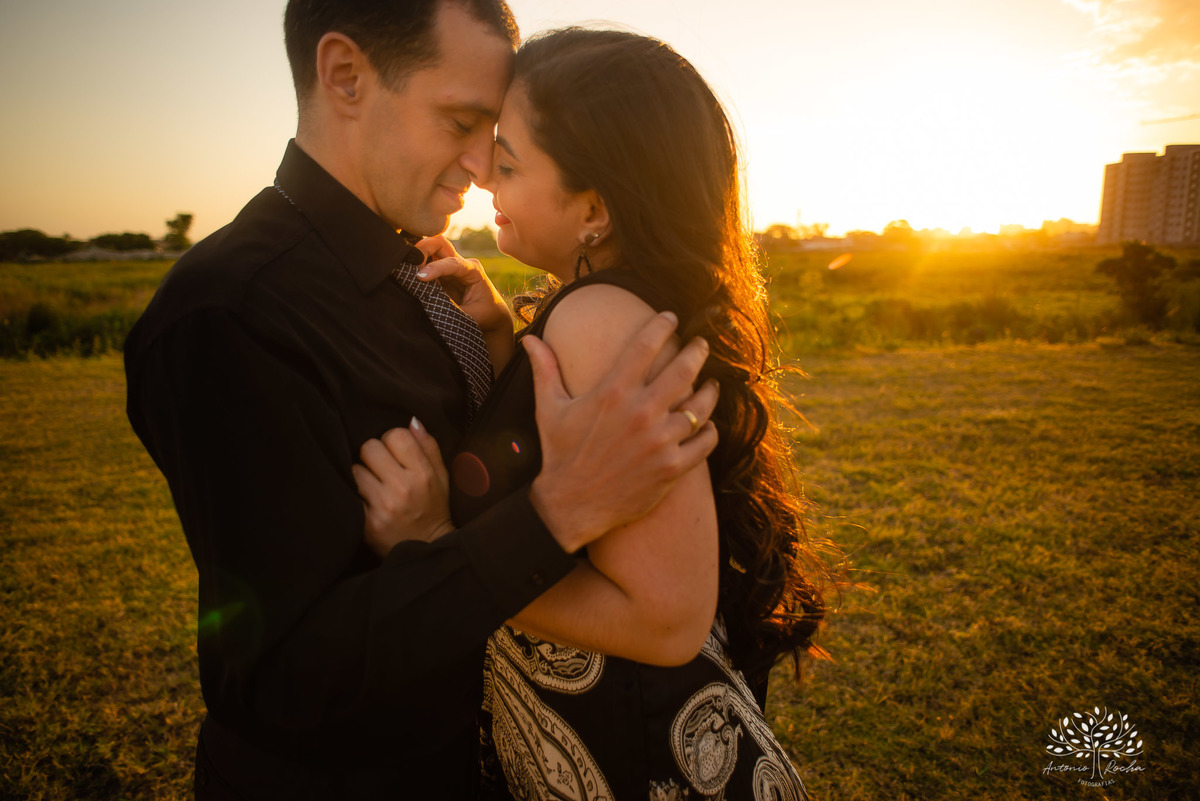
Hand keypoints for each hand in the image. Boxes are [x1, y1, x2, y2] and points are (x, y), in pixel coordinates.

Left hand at [352, 418, 453, 556]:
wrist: (426, 550)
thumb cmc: (433, 508)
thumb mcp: (441, 476)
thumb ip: (428, 446)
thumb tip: (411, 421)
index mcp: (423, 473)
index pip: (395, 435)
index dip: (392, 441)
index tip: (395, 454)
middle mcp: (403, 488)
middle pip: (369, 447)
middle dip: (372, 456)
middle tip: (379, 469)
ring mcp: (383, 506)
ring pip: (354, 469)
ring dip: (361, 475)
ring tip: (372, 486)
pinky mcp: (367, 524)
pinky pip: (349, 495)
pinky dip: (354, 495)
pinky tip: (364, 500)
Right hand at [415, 236, 512, 338]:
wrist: (492, 315)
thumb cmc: (484, 315)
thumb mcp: (470, 317)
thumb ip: (451, 309)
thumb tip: (427, 301)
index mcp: (474, 271)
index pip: (452, 263)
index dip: (435, 268)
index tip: (419, 277)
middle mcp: (462, 263)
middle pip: (440, 243)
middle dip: (423, 248)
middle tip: (410, 264)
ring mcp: (451, 266)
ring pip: (431, 249)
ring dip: (417, 256)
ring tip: (407, 270)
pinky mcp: (442, 273)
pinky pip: (426, 262)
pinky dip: (416, 264)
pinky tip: (409, 273)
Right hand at [526, 312, 719, 552]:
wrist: (570, 506)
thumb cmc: (560, 454)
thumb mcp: (549, 409)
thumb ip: (545, 370)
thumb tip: (530, 340)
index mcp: (612, 392)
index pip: (645, 345)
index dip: (662, 325)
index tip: (671, 317)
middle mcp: (640, 413)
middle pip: (683, 369)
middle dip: (697, 351)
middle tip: (702, 345)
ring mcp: (659, 441)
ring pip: (701, 406)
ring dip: (710, 392)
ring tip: (711, 385)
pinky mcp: (672, 468)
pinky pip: (705, 442)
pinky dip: (710, 431)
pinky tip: (706, 425)